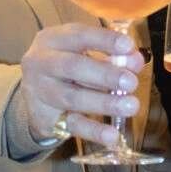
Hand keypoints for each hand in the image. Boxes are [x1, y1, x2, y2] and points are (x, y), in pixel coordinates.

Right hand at [21, 23, 144, 147]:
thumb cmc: (68, 66)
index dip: (105, 40)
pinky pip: (72, 125)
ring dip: (104, 102)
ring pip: (72, 97)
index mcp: (53, 39)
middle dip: (105, 74)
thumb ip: (112, 55)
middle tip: (132, 82)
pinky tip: (114, 136)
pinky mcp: (45, 119)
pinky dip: (94, 131)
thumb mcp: (86, 53)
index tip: (129, 46)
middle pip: (73, 67)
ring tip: (131, 106)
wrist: (35, 95)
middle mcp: (40, 63)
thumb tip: (135, 61)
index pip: (79, 35)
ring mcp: (40, 92)